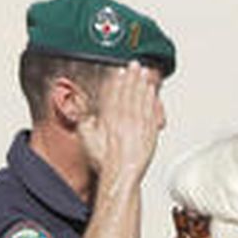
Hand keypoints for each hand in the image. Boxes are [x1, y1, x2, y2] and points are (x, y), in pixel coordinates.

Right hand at [76, 61, 161, 184]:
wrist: (121, 173)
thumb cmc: (105, 161)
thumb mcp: (87, 139)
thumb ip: (86, 123)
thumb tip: (84, 114)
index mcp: (109, 117)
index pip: (114, 94)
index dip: (117, 81)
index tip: (119, 72)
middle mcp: (124, 117)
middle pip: (129, 92)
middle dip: (131, 76)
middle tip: (134, 64)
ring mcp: (138, 122)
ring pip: (141, 98)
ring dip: (142, 83)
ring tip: (144, 73)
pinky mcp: (149, 130)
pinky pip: (150, 109)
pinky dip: (151, 98)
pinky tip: (152, 91)